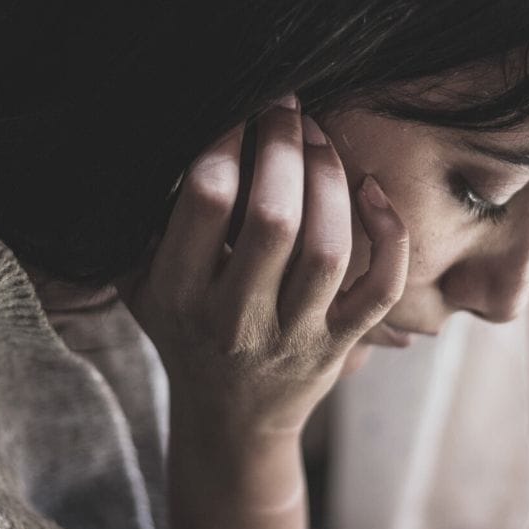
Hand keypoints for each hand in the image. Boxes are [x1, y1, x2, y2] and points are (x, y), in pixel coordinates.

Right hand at [119, 95, 408, 439]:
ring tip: (317, 136)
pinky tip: (371, 189)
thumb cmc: (182, 329)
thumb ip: (144, 220)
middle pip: (274, 219)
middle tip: (284, 108)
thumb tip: (166, 133)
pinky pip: (381, 287)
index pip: (206, 201)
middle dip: (284, 148)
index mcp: (178, 295)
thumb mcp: (139, 282)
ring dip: (329, 178)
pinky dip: (389, 234)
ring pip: (328, 248)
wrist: (229, 420)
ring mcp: (295, 335)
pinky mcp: (341, 343)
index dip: (227, 142)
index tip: (238, 109)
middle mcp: (236, 320)